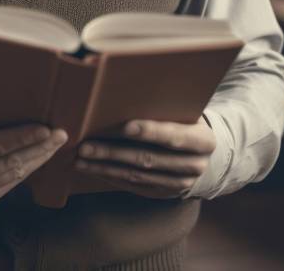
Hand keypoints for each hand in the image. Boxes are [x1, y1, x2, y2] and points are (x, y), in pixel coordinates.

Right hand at [0, 123, 67, 209]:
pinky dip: (26, 171)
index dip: (24, 137)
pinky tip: (38, 159)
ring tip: (56, 145)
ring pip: (14, 176)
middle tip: (62, 134)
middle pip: (11, 164)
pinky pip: (8, 185)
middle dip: (41, 149)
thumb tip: (2, 102)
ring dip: (38, 160)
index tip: (46, 127)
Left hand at [74, 116, 214, 198]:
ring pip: (137, 176)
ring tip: (80, 159)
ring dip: (105, 168)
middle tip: (86, 146)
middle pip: (148, 159)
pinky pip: (134, 186)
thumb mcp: (184, 110)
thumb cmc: (184, 118)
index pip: (174, 136)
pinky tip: (92, 168)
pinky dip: (111, 177)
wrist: (201, 151)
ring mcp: (180, 184)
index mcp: (202, 140)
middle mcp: (194, 165)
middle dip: (113, 153)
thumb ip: (163, 105)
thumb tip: (125, 90)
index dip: (150, 131)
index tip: (125, 127)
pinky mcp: (164, 193)